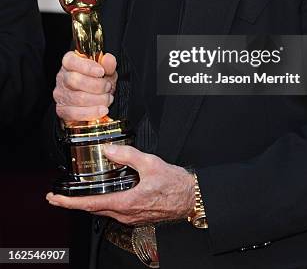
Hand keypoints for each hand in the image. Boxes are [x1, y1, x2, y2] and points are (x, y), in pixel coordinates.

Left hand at [46, 145, 195, 224]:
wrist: (190, 197)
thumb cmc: (174, 183)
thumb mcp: (151, 163)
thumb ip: (128, 155)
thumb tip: (109, 150)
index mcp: (126, 202)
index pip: (90, 204)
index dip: (69, 202)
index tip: (54, 199)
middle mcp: (125, 214)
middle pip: (93, 210)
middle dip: (74, 203)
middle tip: (59, 196)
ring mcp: (130, 217)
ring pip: (103, 211)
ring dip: (88, 204)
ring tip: (77, 195)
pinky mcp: (136, 215)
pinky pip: (113, 211)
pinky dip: (102, 204)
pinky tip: (103, 194)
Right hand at [53, 51, 117, 122]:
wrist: (96, 102)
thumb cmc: (99, 82)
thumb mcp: (107, 71)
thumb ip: (108, 64)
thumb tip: (108, 59)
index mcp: (70, 63)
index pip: (70, 61)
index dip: (86, 66)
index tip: (101, 72)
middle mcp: (62, 77)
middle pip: (74, 80)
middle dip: (96, 85)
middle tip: (108, 88)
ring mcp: (60, 94)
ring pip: (77, 98)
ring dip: (97, 100)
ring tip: (107, 99)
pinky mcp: (62, 110)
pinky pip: (74, 113)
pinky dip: (91, 113)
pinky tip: (101, 110)